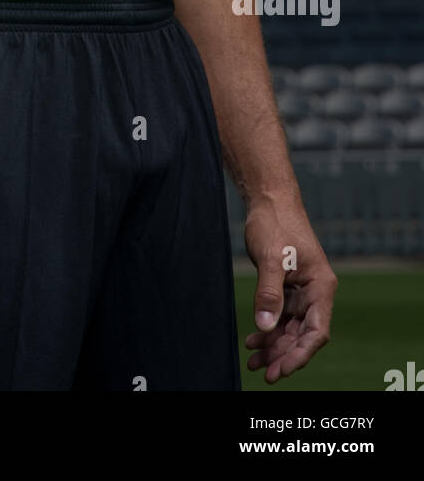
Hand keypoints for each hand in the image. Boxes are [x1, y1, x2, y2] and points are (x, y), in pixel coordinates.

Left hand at [243, 197, 337, 383]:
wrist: (268, 200)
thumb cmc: (275, 223)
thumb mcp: (271, 257)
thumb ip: (269, 292)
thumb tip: (265, 326)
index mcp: (321, 287)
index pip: (316, 332)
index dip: (300, 354)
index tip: (282, 369)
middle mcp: (315, 293)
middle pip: (303, 335)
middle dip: (284, 355)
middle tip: (263, 372)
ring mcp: (301, 292)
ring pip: (290, 329)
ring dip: (273, 346)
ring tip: (253, 360)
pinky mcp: (287, 287)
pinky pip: (281, 317)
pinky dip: (268, 330)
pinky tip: (253, 340)